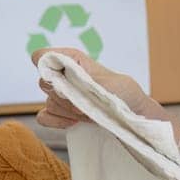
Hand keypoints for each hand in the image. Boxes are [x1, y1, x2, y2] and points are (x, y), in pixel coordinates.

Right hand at [30, 47, 179, 147]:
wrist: (135, 121)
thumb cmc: (128, 97)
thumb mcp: (114, 84)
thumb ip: (86, 78)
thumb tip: (61, 74)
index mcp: (77, 62)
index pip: (45, 56)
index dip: (48, 66)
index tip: (64, 79)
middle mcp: (66, 77)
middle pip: (44, 82)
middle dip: (65, 95)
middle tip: (87, 102)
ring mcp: (62, 97)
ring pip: (48, 102)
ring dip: (67, 111)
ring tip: (89, 113)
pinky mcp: (60, 115)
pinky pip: (44, 117)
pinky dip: (57, 122)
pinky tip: (75, 123)